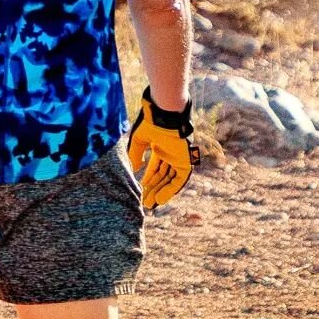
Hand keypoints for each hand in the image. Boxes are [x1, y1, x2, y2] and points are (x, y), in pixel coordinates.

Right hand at [125, 87, 197, 209]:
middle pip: (162, 176)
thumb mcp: (139, 141)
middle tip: (145, 202)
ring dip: (160, 192)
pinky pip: (179, 180)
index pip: (155, 168)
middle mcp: (171, 154)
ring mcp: (178, 158)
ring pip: (170, 180)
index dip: (148, 179)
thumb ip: (136, 155)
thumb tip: (134, 170)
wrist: (164, 115)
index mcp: (161, 147)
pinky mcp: (185, 161)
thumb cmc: (151, 123)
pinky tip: (160, 199)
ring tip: (150, 204)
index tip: (141, 190)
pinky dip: (170, 190)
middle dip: (153, 189)